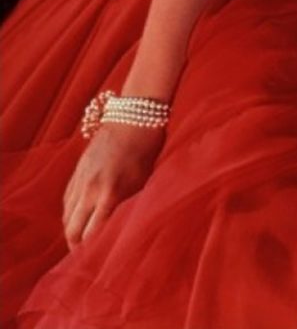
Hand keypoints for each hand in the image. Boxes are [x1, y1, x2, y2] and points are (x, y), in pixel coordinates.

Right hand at [62, 124, 163, 249]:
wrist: (134, 117)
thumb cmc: (147, 150)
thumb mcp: (143, 182)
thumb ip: (129, 206)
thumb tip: (121, 229)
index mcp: (109, 194)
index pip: (92, 234)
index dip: (93, 251)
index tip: (98, 262)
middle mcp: (90, 190)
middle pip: (72, 230)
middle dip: (77, 246)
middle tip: (85, 257)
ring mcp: (80, 180)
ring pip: (66, 216)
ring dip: (71, 230)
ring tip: (81, 241)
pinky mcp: (76, 171)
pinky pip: (66, 200)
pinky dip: (70, 213)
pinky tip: (78, 219)